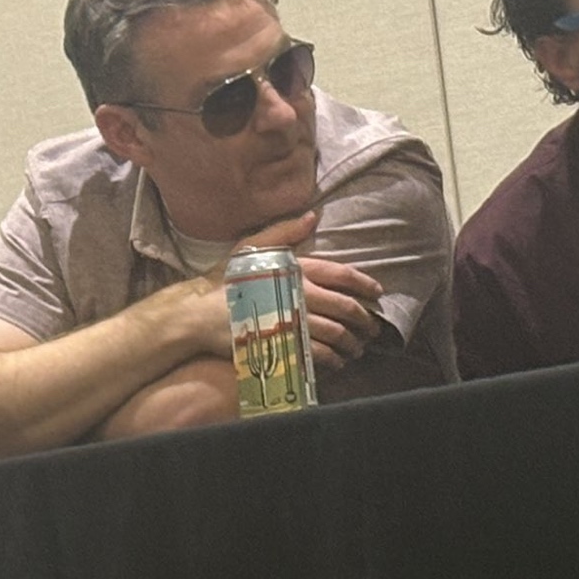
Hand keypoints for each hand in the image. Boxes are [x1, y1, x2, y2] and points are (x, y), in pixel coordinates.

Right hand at [230, 211, 383, 370]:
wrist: (200, 314)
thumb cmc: (227, 279)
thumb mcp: (252, 246)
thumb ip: (285, 231)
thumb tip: (313, 216)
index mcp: (297, 268)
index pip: (343, 274)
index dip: (365, 284)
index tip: (377, 293)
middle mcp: (300, 293)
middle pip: (346, 307)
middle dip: (365, 319)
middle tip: (373, 328)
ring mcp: (294, 320)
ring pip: (337, 334)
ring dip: (353, 342)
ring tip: (358, 348)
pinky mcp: (284, 344)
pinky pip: (318, 354)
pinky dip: (333, 359)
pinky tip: (337, 362)